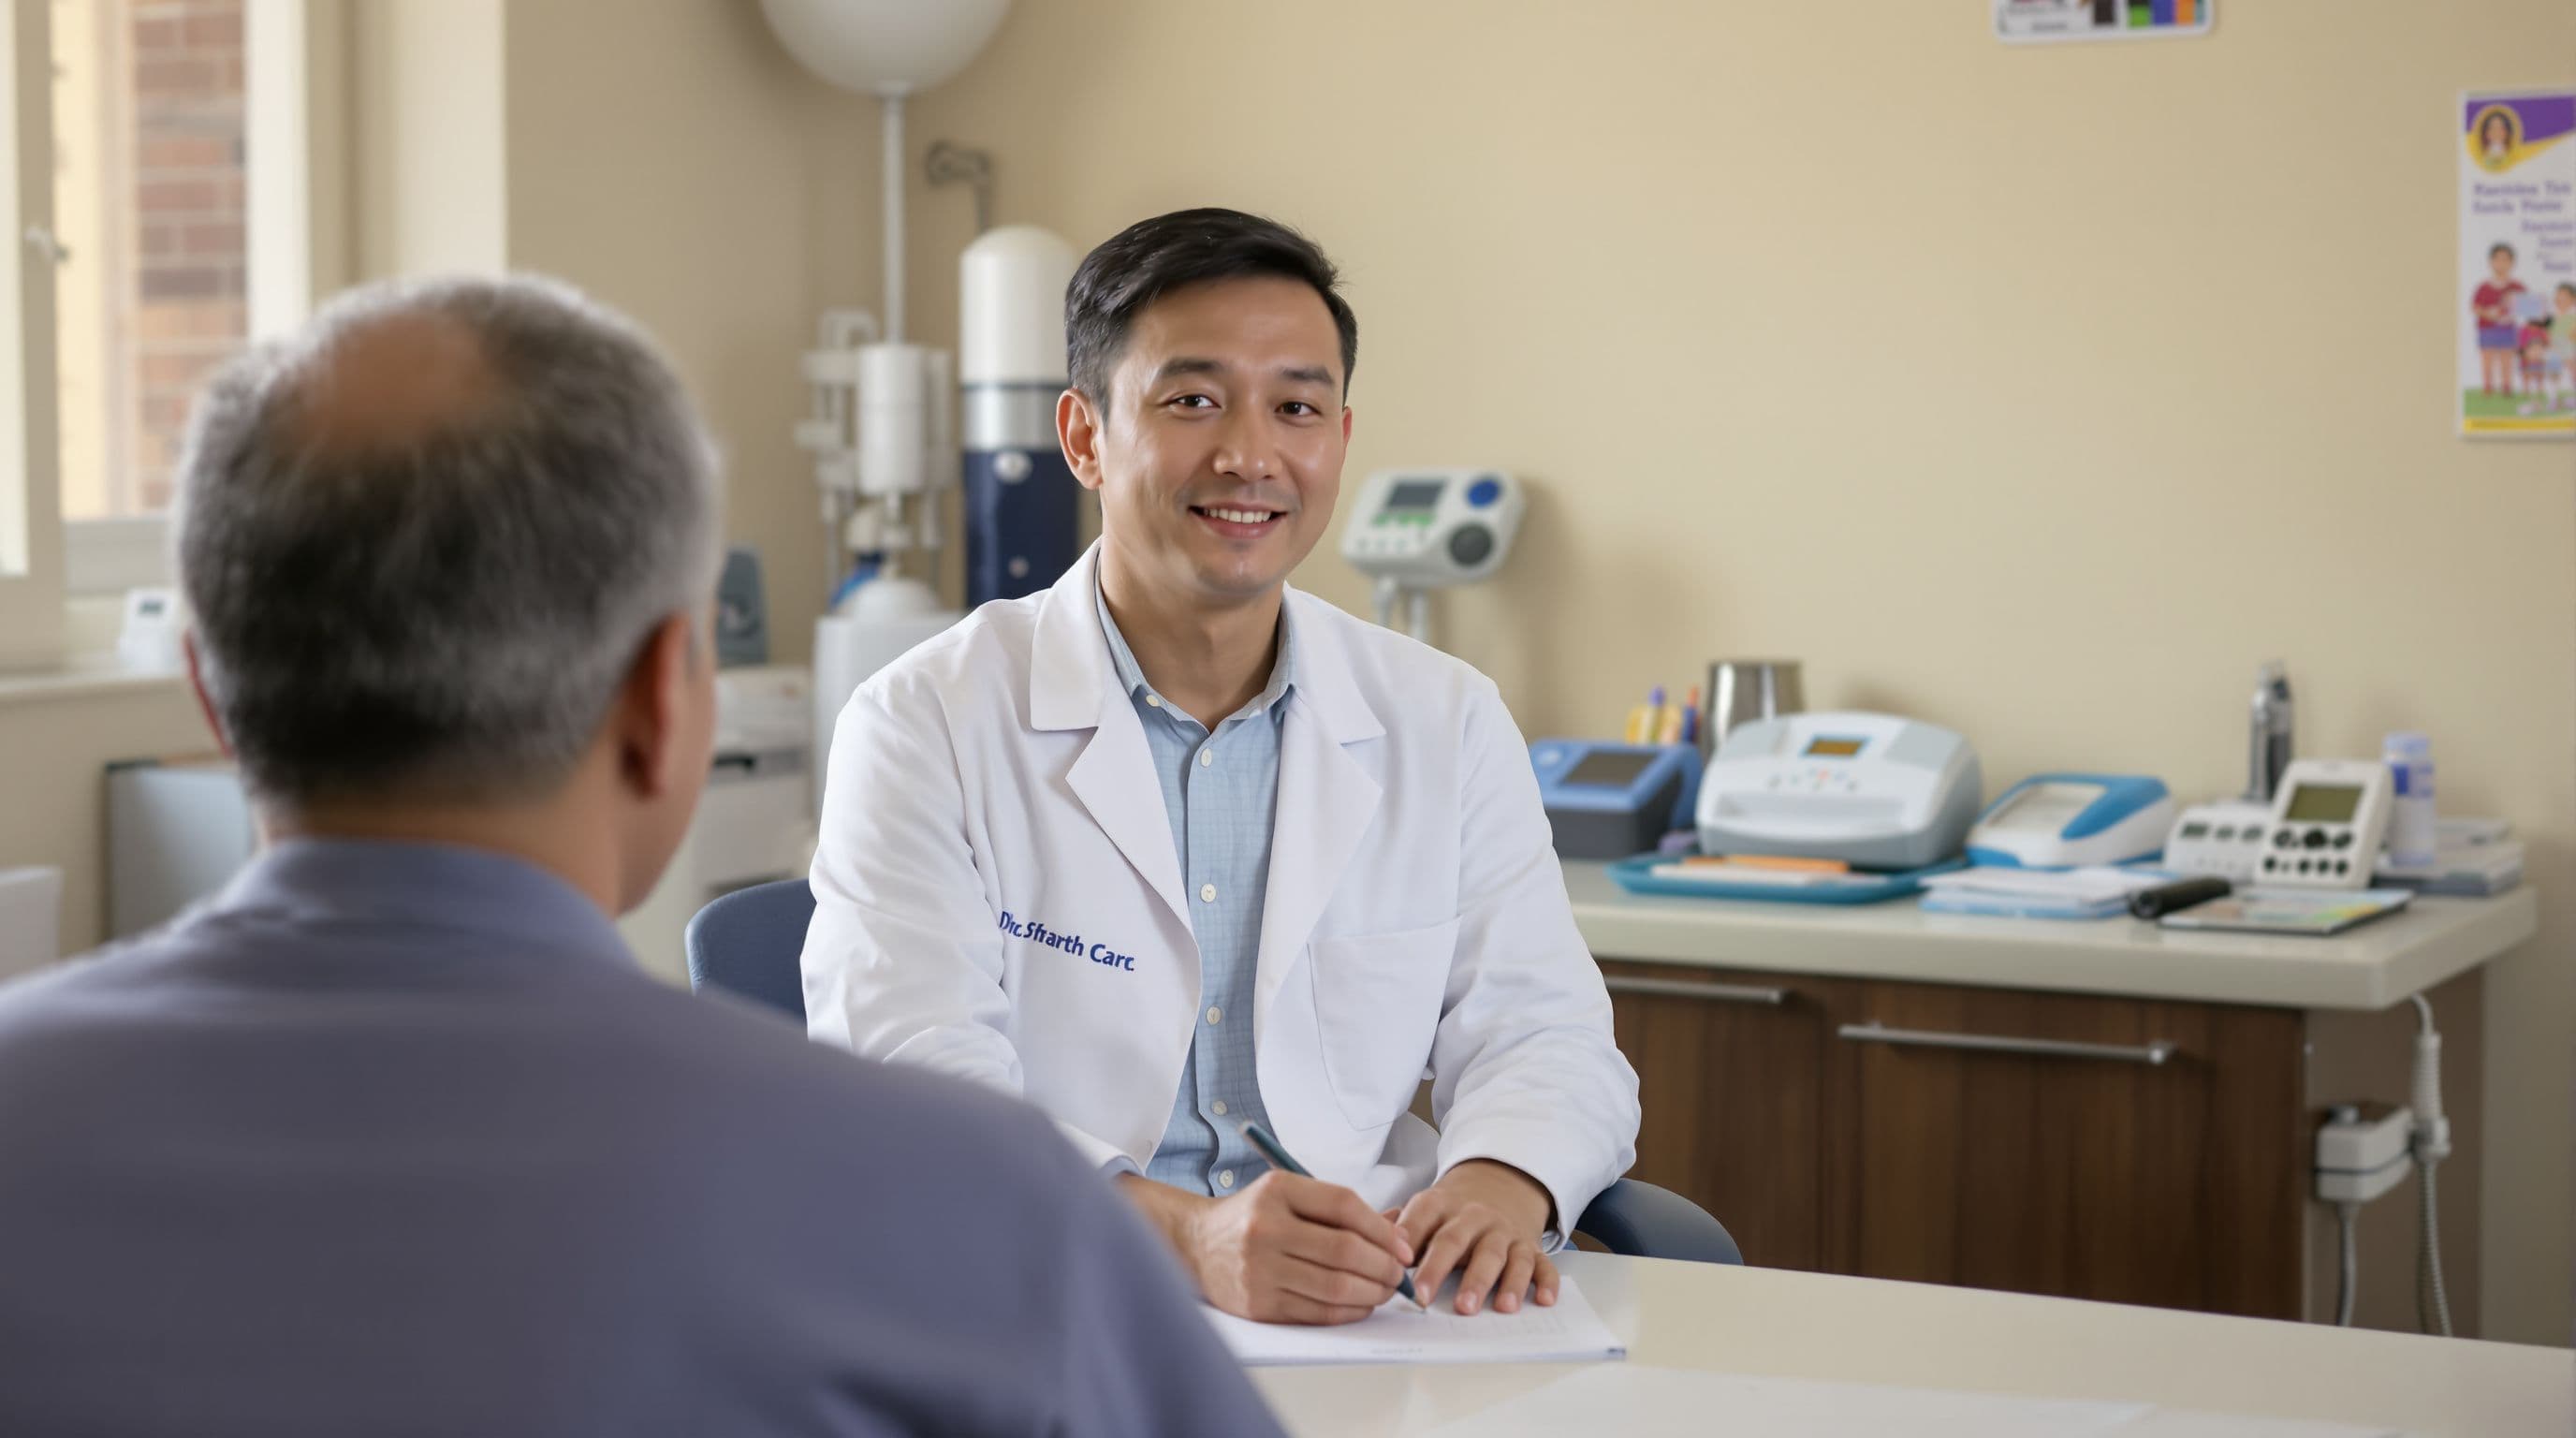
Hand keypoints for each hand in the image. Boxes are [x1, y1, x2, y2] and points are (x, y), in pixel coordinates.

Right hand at [1120, 1170, 1413, 1324]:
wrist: (1196, 1244)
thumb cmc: (1253, 1217)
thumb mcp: (1289, 1194)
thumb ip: (1340, 1209)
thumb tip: (1398, 1233)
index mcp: (1277, 1191)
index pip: (1344, 1205)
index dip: (1382, 1229)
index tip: (1403, 1246)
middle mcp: (1265, 1228)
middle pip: (1345, 1250)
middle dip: (1385, 1265)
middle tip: (1400, 1272)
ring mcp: (1260, 1269)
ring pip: (1336, 1286)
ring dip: (1373, 1292)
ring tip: (1386, 1289)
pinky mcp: (1258, 1305)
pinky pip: (1318, 1313)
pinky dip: (1350, 1311)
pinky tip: (1361, 1304)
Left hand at [1393, 1160, 1556, 1315]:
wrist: (1501, 1185)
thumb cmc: (1452, 1213)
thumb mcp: (1425, 1210)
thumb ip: (1398, 1227)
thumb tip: (1366, 1245)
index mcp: (1442, 1205)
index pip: (1423, 1218)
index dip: (1408, 1241)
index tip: (1395, 1268)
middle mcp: (1475, 1217)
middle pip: (1457, 1241)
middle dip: (1442, 1270)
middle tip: (1427, 1299)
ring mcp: (1505, 1233)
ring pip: (1503, 1255)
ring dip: (1501, 1282)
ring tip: (1499, 1308)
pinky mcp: (1530, 1247)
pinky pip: (1542, 1264)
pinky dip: (1545, 1282)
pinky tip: (1543, 1300)